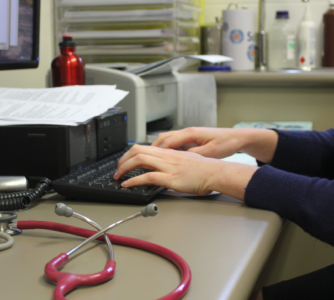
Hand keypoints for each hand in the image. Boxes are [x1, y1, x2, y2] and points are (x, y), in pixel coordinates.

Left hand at [113, 144, 257, 199]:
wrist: (216, 173)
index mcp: (169, 152)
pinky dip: (133, 181)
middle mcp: (166, 156)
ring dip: (124, 169)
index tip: (124, 162)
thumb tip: (162, 169)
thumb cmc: (204, 170)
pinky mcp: (171, 178)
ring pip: (139, 159)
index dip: (130, 154)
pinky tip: (127, 185)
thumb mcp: (186, 161)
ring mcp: (168, 166)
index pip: (143, 147)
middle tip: (117, 170)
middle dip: (122, 160)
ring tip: (118, 177)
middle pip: (137, 150)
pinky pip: (147, 176)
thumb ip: (173, 162)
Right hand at [152, 127, 278, 163]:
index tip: (144, 159)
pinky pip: (173, 144)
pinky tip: (164, 159)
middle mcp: (187, 132)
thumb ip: (194, 154)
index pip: (166, 141)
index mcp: (190, 133)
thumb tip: (180, 158)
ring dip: (156, 149)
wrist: (237, 137)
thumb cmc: (226, 142)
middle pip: (162, 139)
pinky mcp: (191, 139)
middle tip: (140, 159)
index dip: (154, 151)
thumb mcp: (210, 151)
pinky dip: (165, 150)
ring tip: (147, 160)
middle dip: (150, 149)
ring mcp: (188, 135)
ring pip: (166, 140)